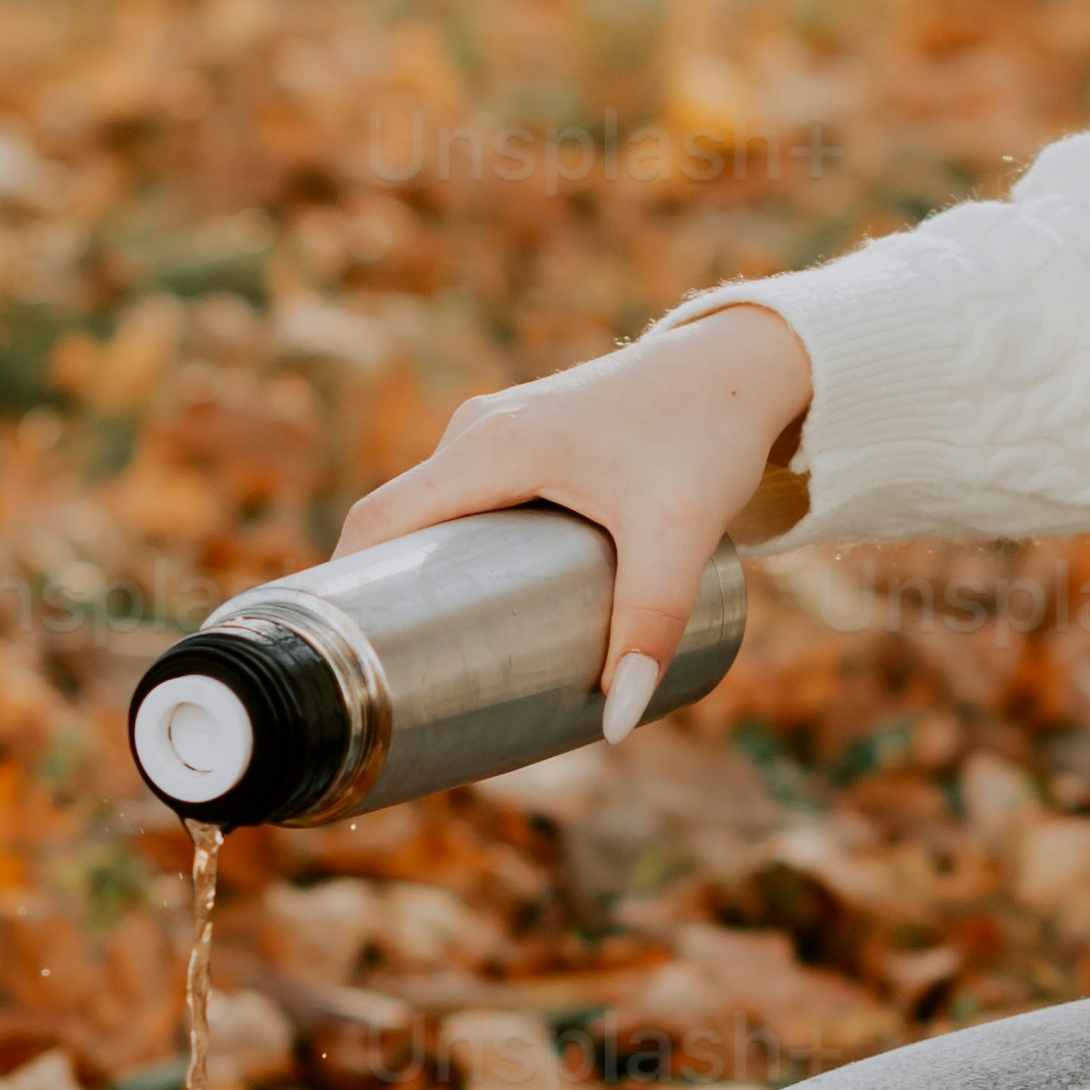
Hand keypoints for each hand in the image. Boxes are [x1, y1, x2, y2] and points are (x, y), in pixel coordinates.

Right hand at [336, 306, 811, 740]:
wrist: (747, 366)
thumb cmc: (706, 437)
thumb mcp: (677, 534)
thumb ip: (649, 623)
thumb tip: (617, 723)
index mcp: (489, 447)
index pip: (382, 520)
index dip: (345, 587)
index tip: (342, 656)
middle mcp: (481, 431)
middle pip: (400, 520)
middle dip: (387, 595)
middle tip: (392, 678)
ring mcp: (505, 429)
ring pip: (438, 510)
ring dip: (426, 572)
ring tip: (432, 653)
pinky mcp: (535, 437)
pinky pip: (469, 497)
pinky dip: (458, 547)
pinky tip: (472, 596)